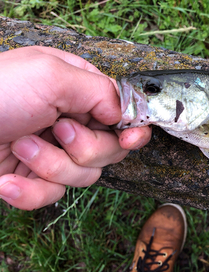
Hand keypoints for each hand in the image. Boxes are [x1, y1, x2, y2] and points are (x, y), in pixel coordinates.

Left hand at [0, 46, 151, 209]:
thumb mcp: (51, 75)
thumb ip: (101, 90)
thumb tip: (125, 116)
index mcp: (79, 90)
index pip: (123, 113)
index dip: (132, 129)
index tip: (129, 139)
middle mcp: (70, 120)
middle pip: (111, 149)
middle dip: (85, 148)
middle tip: (55, 132)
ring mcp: (52, 150)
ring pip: (85, 175)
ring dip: (51, 166)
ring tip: (21, 148)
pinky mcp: (32, 178)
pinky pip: (52, 196)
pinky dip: (29, 192)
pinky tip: (6, 179)